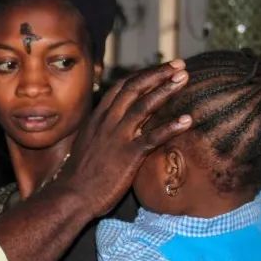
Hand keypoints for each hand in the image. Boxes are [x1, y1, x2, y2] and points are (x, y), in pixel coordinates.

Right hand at [55, 60, 190, 217]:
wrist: (72, 195)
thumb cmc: (80, 174)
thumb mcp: (88, 143)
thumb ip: (103, 129)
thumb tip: (116, 123)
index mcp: (98, 118)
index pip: (121, 87)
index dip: (143, 75)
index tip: (161, 69)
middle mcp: (107, 122)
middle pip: (134, 89)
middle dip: (158, 74)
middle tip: (179, 65)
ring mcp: (117, 137)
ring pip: (144, 106)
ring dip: (165, 90)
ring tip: (184, 79)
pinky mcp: (128, 155)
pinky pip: (153, 137)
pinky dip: (171, 127)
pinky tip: (188, 120)